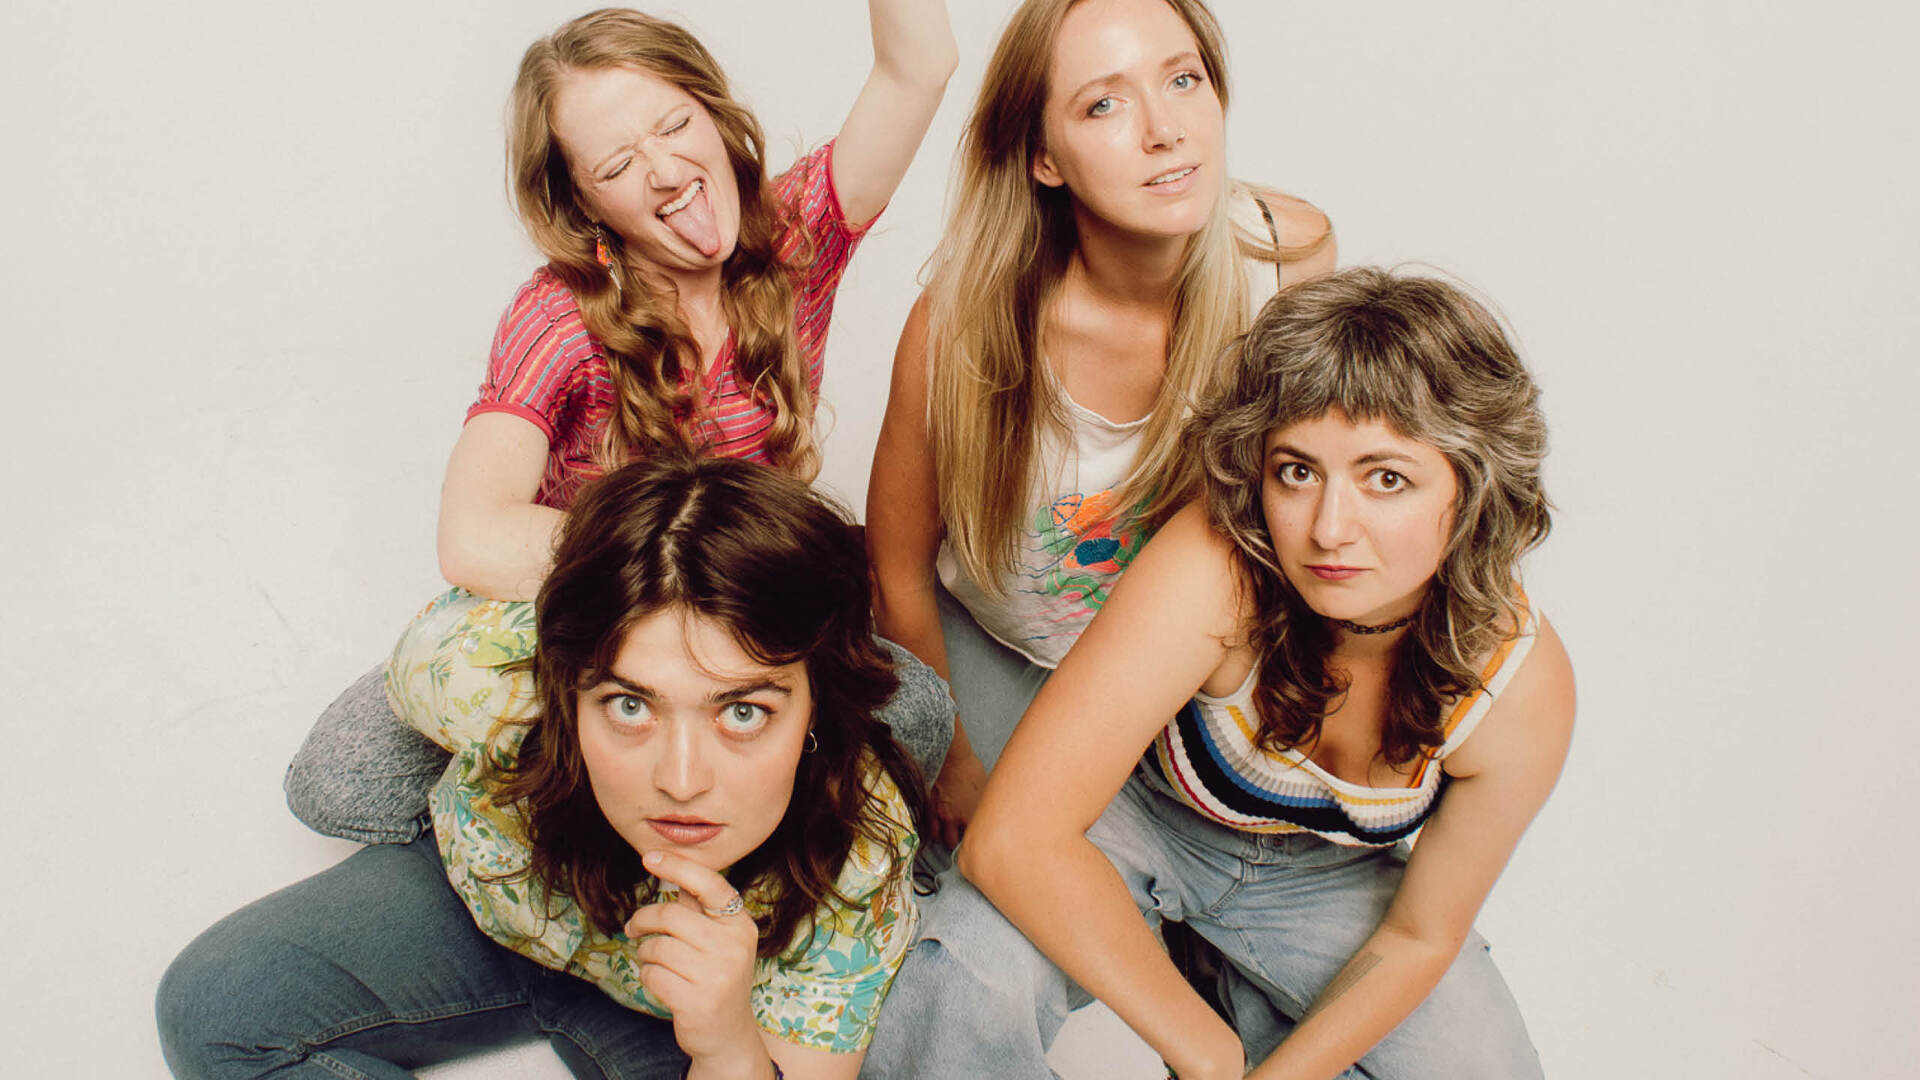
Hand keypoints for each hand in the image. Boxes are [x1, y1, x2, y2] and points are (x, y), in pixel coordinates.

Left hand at [626, 850, 766, 1067]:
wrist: (727, 1032)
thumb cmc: (715, 977)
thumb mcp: (718, 939)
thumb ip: (698, 908)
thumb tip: (670, 867)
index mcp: (739, 924)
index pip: (710, 885)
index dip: (678, 867)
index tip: (650, 857)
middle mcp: (733, 946)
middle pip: (670, 916)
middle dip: (643, 920)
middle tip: (633, 928)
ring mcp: (717, 975)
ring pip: (657, 947)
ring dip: (645, 953)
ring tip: (653, 961)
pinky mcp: (697, 1001)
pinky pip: (652, 975)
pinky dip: (647, 976)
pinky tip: (660, 982)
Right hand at [929, 744, 987, 848]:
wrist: (949, 755)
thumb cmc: (969, 767)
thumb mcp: (983, 787)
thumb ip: (981, 806)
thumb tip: (983, 812)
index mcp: (971, 814)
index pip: (972, 837)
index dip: (971, 838)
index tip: (972, 838)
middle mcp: (954, 818)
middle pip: (952, 843)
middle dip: (955, 840)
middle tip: (957, 835)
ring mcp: (937, 813)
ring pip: (936, 836)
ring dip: (940, 834)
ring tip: (944, 830)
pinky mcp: (926, 806)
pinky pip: (925, 824)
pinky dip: (929, 826)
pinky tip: (933, 823)